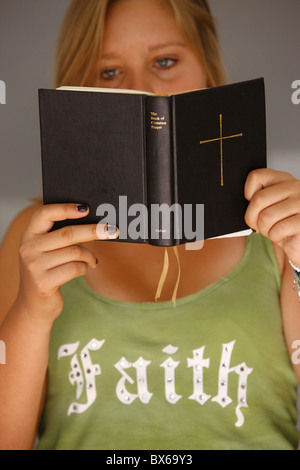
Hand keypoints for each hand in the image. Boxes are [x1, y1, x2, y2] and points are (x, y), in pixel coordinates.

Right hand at [16, 203, 117, 323]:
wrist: (33, 306)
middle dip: (93, 231)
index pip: (45, 214)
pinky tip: (85, 269)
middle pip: (68, 233)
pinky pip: (75, 268)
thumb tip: (91, 220)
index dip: (66, 208)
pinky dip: (85, 268)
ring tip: (92, 260)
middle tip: (112, 230)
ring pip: (75, 252)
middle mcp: (28, 248)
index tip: (87, 208)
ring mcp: (34, 266)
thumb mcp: (44, 251)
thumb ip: (58, 235)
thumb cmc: (46, 272)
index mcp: (28, 235)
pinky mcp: (44, 283)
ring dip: (89, 256)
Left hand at [244, 169, 299, 265]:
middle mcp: (295, 187)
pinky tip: (282, 235)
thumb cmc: (282, 224)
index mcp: (283, 180)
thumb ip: (259, 199)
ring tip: (272, 230)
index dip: (248, 193)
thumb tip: (244, 203)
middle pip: (258, 199)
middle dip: (252, 218)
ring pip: (266, 216)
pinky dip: (275, 237)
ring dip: (264, 229)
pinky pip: (278, 229)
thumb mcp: (270, 207)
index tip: (252, 204)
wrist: (298, 241)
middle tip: (257, 225)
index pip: (256, 176)